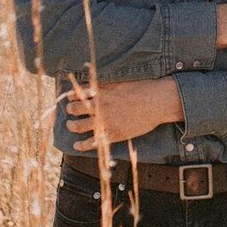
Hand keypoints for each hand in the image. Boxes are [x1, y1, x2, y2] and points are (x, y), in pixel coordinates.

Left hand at [65, 77, 183, 148]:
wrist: (158, 101)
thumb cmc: (144, 88)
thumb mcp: (122, 80)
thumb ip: (107, 83)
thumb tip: (95, 82)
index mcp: (101, 91)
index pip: (78, 92)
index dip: (71, 95)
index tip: (69, 97)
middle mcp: (100, 106)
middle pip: (75, 108)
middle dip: (70, 109)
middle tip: (70, 111)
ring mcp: (105, 121)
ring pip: (79, 125)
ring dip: (71, 126)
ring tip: (70, 125)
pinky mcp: (113, 134)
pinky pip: (92, 142)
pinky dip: (82, 145)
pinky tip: (76, 145)